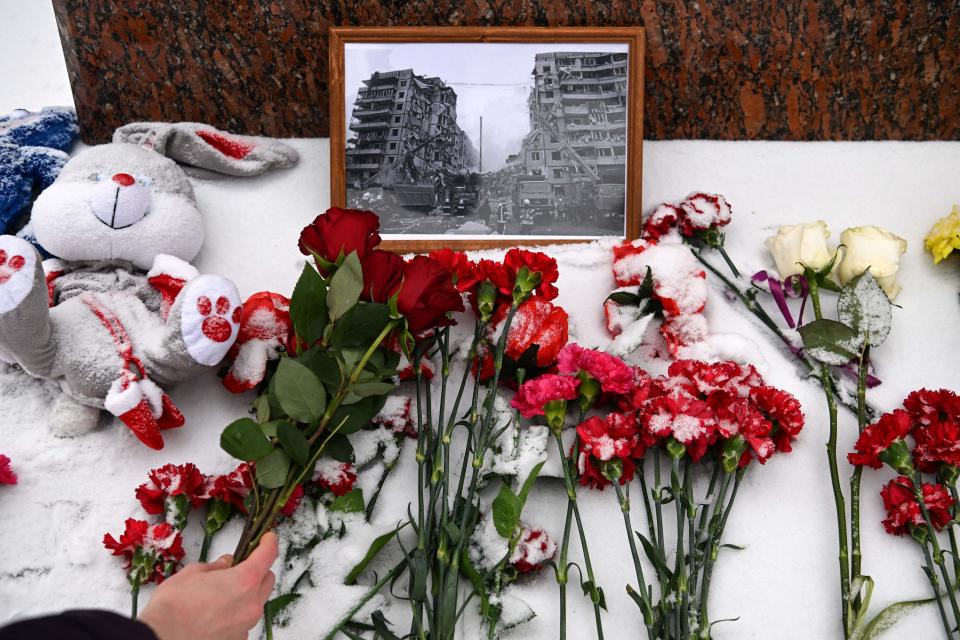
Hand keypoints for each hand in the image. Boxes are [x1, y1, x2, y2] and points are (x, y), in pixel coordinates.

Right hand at [139, 532, 277, 639]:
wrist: (161, 639)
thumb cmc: (174, 606)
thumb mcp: (193, 573)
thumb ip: (216, 566)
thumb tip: (226, 564)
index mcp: (245, 580)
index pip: (268, 554)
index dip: (269, 543)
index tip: (268, 538)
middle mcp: (251, 604)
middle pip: (267, 579)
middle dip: (258, 570)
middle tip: (239, 567)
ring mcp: (246, 625)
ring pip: (257, 602)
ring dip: (247, 593)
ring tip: (223, 593)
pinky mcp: (238, 639)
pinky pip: (244, 621)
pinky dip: (237, 614)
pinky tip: (218, 613)